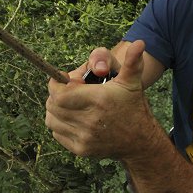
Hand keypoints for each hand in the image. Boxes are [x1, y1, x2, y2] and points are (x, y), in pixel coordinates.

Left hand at [45, 40, 146, 157]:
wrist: (140, 140)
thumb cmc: (132, 106)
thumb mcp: (132, 81)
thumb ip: (132, 60)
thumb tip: (140, 43)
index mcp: (99, 100)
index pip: (60, 94)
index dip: (55, 85)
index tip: (62, 79)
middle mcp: (90, 121)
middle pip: (52, 106)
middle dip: (56, 95)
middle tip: (67, 90)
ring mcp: (85, 137)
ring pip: (52, 120)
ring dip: (56, 109)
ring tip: (69, 103)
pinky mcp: (81, 149)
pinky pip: (57, 134)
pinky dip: (60, 124)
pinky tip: (73, 117)